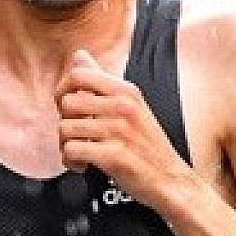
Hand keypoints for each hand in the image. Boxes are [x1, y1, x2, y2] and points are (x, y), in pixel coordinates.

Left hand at [55, 49, 182, 206]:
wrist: (170, 180)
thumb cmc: (148, 145)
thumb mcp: (131, 106)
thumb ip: (101, 82)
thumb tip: (79, 55)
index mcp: (126, 91)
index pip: (78, 74)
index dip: (64, 91)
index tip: (69, 109)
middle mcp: (123, 107)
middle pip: (67, 103)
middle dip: (64, 122)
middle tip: (76, 135)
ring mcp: (119, 131)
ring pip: (65, 128)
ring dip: (66, 146)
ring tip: (80, 153)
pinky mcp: (113, 156)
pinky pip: (72, 150)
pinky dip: (71, 161)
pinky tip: (83, 165)